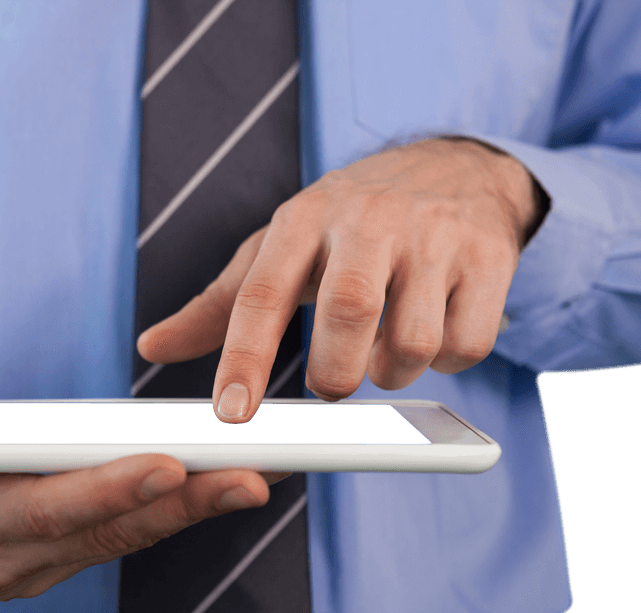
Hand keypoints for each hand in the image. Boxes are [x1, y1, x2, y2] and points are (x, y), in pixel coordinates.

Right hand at [0, 398, 273, 611]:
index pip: (32, 511)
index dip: (96, 494)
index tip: (160, 465)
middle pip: (96, 531)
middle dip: (174, 506)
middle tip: (247, 476)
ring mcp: (23, 564)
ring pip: (114, 541)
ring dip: (183, 514)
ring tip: (248, 480)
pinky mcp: (39, 559)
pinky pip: (109, 542)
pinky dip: (161, 519)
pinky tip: (205, 491)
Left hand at [137, 137, 540, 420]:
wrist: (454, 168)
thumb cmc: (348, 223)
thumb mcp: (281, 247)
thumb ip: (220, 304)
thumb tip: (150, 347)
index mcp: (303, 218)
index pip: (262, 293)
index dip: (244, 359)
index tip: (232, 416)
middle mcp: (368, 220)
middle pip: (349, 315)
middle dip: (336, 375)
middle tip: (333, 385)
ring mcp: (435, 237)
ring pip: (413, 342)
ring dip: (393, 371)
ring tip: (384, 352)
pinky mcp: (490, 258)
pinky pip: (466, 344)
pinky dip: (446, 360)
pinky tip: (433, 334)